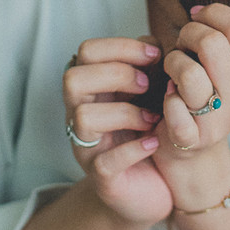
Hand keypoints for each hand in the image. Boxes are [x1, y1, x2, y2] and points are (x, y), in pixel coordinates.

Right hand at [63, 36, 173, 225]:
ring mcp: (87, 147)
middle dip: (116, 74)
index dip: (120, 47)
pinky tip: (154, 143)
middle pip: (73, 79)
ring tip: (153, 120)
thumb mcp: (150, 93)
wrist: (154, 186)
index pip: (86, 52)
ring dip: (125, 113)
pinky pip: (105, 162)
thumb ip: (148, 66)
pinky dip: (133, 149)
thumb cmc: (149, 130)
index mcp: (92, 89)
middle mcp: (80, 115)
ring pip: (83, 117)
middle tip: (147, 86)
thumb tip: (152, 43)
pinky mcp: (101, 178)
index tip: (155, 55)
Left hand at [154, 6, 229, 208]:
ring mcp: (220, 122)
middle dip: (188, 34)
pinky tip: (170, 97)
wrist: (194, 149)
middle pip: (212, 43)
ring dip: (173, 62)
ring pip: (189, 72)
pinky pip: (174, 107)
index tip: (199, 19)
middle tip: (184, 45)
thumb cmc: (209, 90)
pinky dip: (167, 98)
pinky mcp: (193, 140)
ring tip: (174, 69)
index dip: (214, 14)